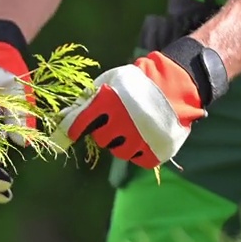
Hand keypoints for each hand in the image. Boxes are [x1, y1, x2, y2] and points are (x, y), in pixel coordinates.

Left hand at [51, 37, 228, 167]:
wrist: (177, 85)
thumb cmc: (138, 83)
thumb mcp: (110, 82)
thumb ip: (87, 100)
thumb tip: (63, 116)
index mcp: (110, 104)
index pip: (82, 124)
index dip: (74, 129)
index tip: (71, 132)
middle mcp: (124, 123)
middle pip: (102, 139)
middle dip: (106, 130)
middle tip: (116, 120)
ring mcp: (141, 139)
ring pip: (120, 151)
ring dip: (122, 141)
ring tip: (132, 126)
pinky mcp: (156, 151)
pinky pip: (139, 159)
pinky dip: (139, 150)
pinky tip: (143, 136)